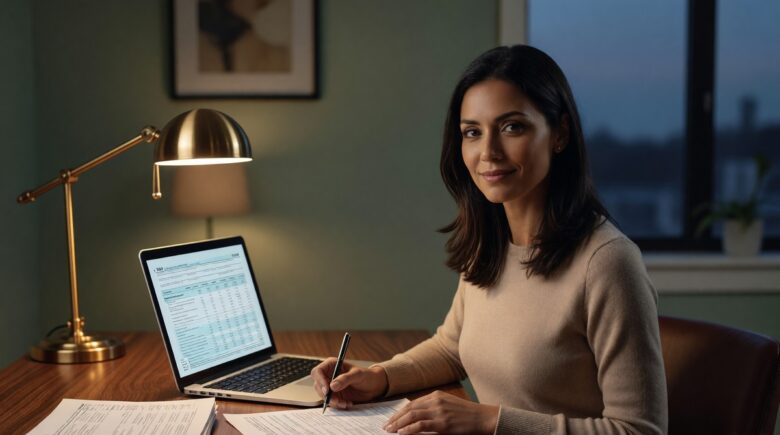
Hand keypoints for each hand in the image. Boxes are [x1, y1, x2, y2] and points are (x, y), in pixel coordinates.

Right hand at [310, 358, 388, 408]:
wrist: (373, 386)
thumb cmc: (367, 376)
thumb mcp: (357, 375)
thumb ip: (345, 379)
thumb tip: (332, 386)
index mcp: (332, 365)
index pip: (318, 371)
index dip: (320, 381)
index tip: (327, 390)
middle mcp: (329, 375)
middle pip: (318, 385)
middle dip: (326, 395)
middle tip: (336, 400)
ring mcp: (331, 386)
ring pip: (323, 396)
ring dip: (333, 401)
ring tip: (345, 403)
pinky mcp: (335, 395)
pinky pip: (331, 402)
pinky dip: (338, 405)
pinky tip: (347, 404)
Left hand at [383, 390, 498, 434]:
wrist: (483, 417)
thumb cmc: (467, 414)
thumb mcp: (448, 406)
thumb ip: (434, 408)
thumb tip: (416, 418)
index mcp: (436, 395)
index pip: (412, 403)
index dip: (400, 412)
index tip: (391, 419)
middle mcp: (436, 400)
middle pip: (409, 408)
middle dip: (395, 418)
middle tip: (386, 426)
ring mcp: (439, 411)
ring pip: (412, 416)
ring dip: (398, 424)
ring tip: (390, 430)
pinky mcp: (443, 422)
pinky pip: (421, 425)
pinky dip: (409, 429)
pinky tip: (402, 433)